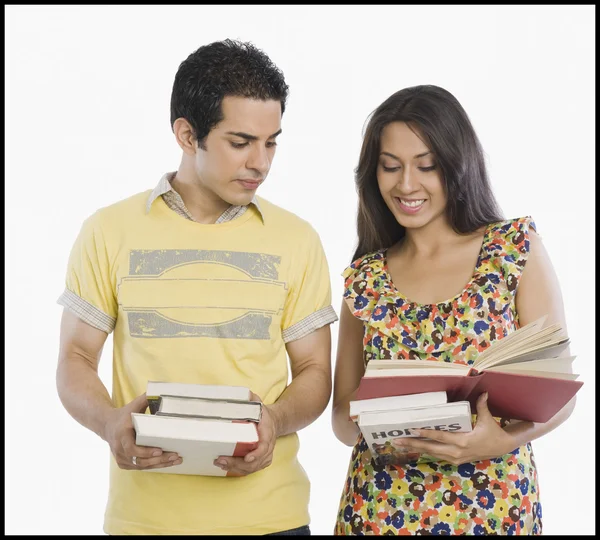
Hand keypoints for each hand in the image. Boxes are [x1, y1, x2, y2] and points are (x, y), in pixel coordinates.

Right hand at [103, 393, 181, 469]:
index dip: (145, 452)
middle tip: (174, 456)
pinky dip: (154, 466)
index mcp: (121, 435)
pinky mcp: (124, 464)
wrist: (107, 425)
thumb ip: (146, 399)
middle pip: (140, 460)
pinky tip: (167, 463)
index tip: (159, 450)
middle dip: (159, 460)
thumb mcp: (133, 405)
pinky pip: (140, 467)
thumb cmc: (124, 415)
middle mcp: (119, 449)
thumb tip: (161, 392)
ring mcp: (121, 458)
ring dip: (160, 464)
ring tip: (176, 460)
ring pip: (142, 466)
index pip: (131, 448)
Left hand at [214, 392, 277, 475]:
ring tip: (220, 463)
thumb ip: (251, 400)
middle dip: (238, 463)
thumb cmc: (263, 413)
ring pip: (252, 468)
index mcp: (267, 432)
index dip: (256, 454)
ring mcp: (266, 455)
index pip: (264, 446)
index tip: (247, 457)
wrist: (275, 421)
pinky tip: (226, 467)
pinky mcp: (262, 460)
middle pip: (255, 461)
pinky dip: (239, 470)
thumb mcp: (258, 404)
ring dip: (236, 468)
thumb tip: (245, 394)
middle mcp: (268, 446)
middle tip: (221, 460)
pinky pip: (251, 469)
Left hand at [392, 393, 517, 465]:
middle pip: (431, 448)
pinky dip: (425, 451)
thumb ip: (482, 406)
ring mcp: (455, 458)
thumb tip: (483, 392)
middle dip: (413, 444)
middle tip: (397, 440)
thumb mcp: (487, 419)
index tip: (412, 429)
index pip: (440, 437)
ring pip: (432, 453)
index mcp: (463, 441)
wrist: (502, 447)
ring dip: (416, 449)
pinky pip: (437, 456)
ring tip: (400, 444)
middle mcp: (457, 452)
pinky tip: (414, 447)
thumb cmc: (493, 432)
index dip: (426, 433)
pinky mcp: (455, 460)